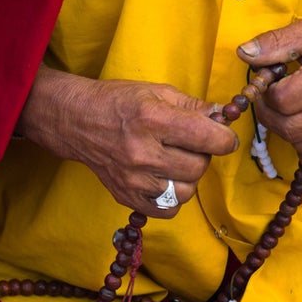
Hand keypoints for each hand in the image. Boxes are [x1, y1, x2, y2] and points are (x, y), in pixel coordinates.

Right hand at [16, 64, 238, 216]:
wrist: (78, 121)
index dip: (224, 139)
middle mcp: (143, 152)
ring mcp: (133, 179)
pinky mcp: (127, 197)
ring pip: (187, 191)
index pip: (207, 138)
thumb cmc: (120, 102)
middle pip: (198, 166)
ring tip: (175, 162)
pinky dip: (174, 197)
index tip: (223, 138)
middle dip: (202, 155)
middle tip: (189, 145)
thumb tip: (222, 120)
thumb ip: (194, 106)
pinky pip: (169, 210)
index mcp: (153, 119)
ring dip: (188, 177)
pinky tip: (165, 179)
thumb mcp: (158, 91)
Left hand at [236, 6, 301, 175]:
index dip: (266, 92)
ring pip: (299, 146)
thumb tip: (244, 54)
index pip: (278, 100)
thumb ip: (275, 42)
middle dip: (270, 114)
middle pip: (285, 128)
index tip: (272, 83)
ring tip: (296, 110)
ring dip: (288, 131)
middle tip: (275, 100)